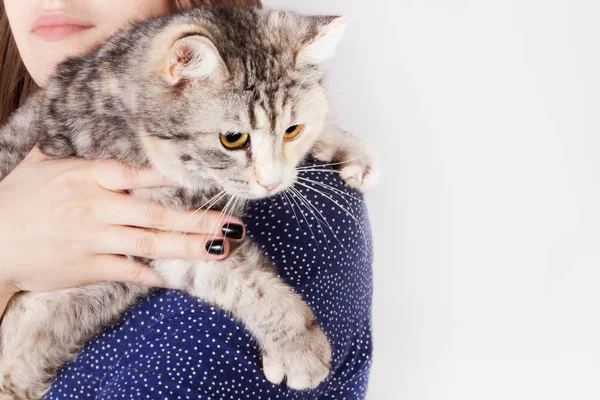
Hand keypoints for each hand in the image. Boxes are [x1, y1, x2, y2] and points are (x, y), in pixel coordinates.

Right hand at [0, 147, 243, 294]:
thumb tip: (80, 114)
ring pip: (150, 242)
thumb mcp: (41, 163)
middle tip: (232, 224)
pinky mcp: (89, 266)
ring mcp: (94, 239)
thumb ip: (72, 146)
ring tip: (220, 248)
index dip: (176, 177)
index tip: (207, 179)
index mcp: (88, 177)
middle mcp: (97, 207)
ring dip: (189, 246)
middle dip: (198, 220)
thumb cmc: (17, 198)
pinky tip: (179, 278)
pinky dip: (153, 275)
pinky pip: (129, 270)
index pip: (140, 174)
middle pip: (157, 213)